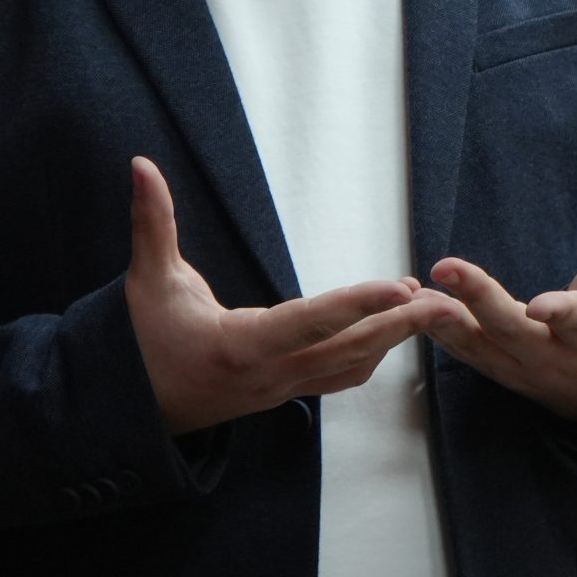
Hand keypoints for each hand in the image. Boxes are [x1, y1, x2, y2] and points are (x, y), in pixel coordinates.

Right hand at [123, 157, 445, 435]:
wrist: (129, 412)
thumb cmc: (139, 343)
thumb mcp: (146, 280)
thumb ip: (151, 221)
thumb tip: (141, 164)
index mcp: (241, 345)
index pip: (309, 321)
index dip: (356, 304)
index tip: (400, 287)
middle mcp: (270, 374)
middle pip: (349, 350)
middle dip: (401, 326)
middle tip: (447, 301)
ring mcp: (280, 390)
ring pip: (351, 368)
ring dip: (394, 340)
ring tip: (432, 309)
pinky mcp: (283, 393)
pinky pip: (339, 378)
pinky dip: (371, 356)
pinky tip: (391, 333)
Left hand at [424, 174, 576, 420]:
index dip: (560, 314)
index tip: (540, 306)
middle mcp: (557, 356)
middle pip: (515, 332)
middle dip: (480, 303)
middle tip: (446, 269)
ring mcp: (525, 371)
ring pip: (482, 351)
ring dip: (446, 325)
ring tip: (413, 297)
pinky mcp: (501, 374)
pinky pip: (466, 356)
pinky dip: (438, 334)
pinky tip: (409, 306)